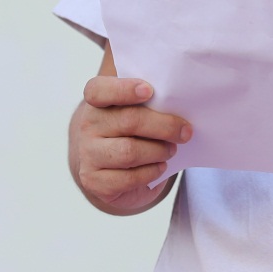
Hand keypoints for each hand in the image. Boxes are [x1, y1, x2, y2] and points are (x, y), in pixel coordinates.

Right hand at [68, 69, 191, 214]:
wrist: (106, 167)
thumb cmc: (127, 130)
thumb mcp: (133, 108)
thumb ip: (146, 95)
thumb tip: (178, 91)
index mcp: (95, 102)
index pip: (99, 90)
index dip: (124, 89)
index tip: (149, 91)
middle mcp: (87, 126)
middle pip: (129, 120)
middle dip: (164, 126)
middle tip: (185, 131)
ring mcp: (88, 155)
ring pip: (129, 151)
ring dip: (158, 151)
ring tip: (171, 150)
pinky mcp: (95, 182)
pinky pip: (129, 178)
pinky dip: (151, 172)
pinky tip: (160, 167)